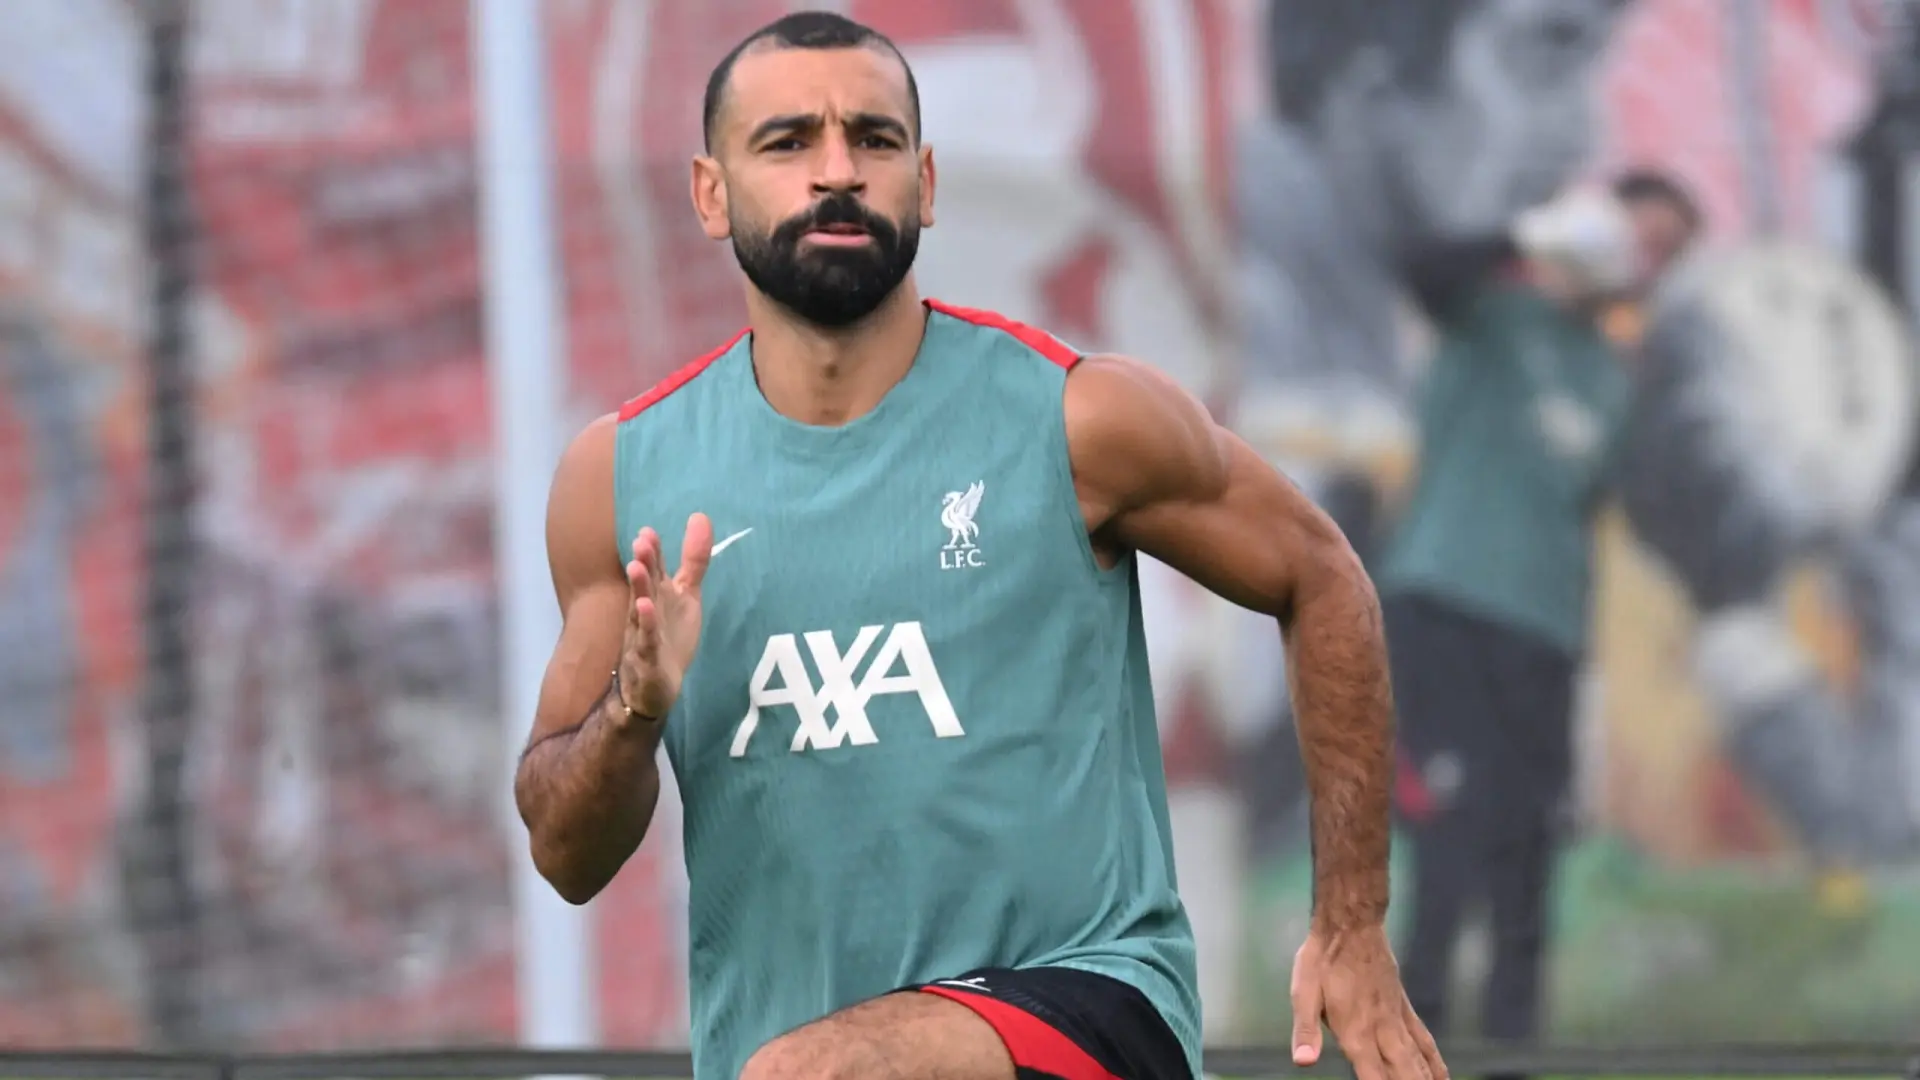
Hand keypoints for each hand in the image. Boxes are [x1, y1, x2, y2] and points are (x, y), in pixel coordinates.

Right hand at [616, 513, 712, 723]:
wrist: (653, 686)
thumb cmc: (669, 635)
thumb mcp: (686, 595)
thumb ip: (693, 561)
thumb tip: (700, 517)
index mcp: (657, 595)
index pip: (655, 570)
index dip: (653, 551)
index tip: (648, 531)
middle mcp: (647, 610)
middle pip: (646, 584)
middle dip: (645, 563)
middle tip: (641, 541)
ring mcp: (643, 633)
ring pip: (639, 608)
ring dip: (639, 588)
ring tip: (636, 567)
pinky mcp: (646, 657)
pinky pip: (645, 640)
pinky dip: (645, 625)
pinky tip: (644, 609)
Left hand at [1292, 924, 1446, 1079]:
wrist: (1351, 925)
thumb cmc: (1322, 959)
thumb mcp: (1303, 992)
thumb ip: (1305, 1031)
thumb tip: (1303, 1062)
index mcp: (1355, 1031)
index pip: (1372, 1076)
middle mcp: (1381, 1029)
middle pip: (1403, 1073)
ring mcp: (1396, 1019)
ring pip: (1418, 1060)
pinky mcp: (1403, 1008)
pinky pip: (1423, 1040)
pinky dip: (1434, 1061)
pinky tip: (1442, 1076)